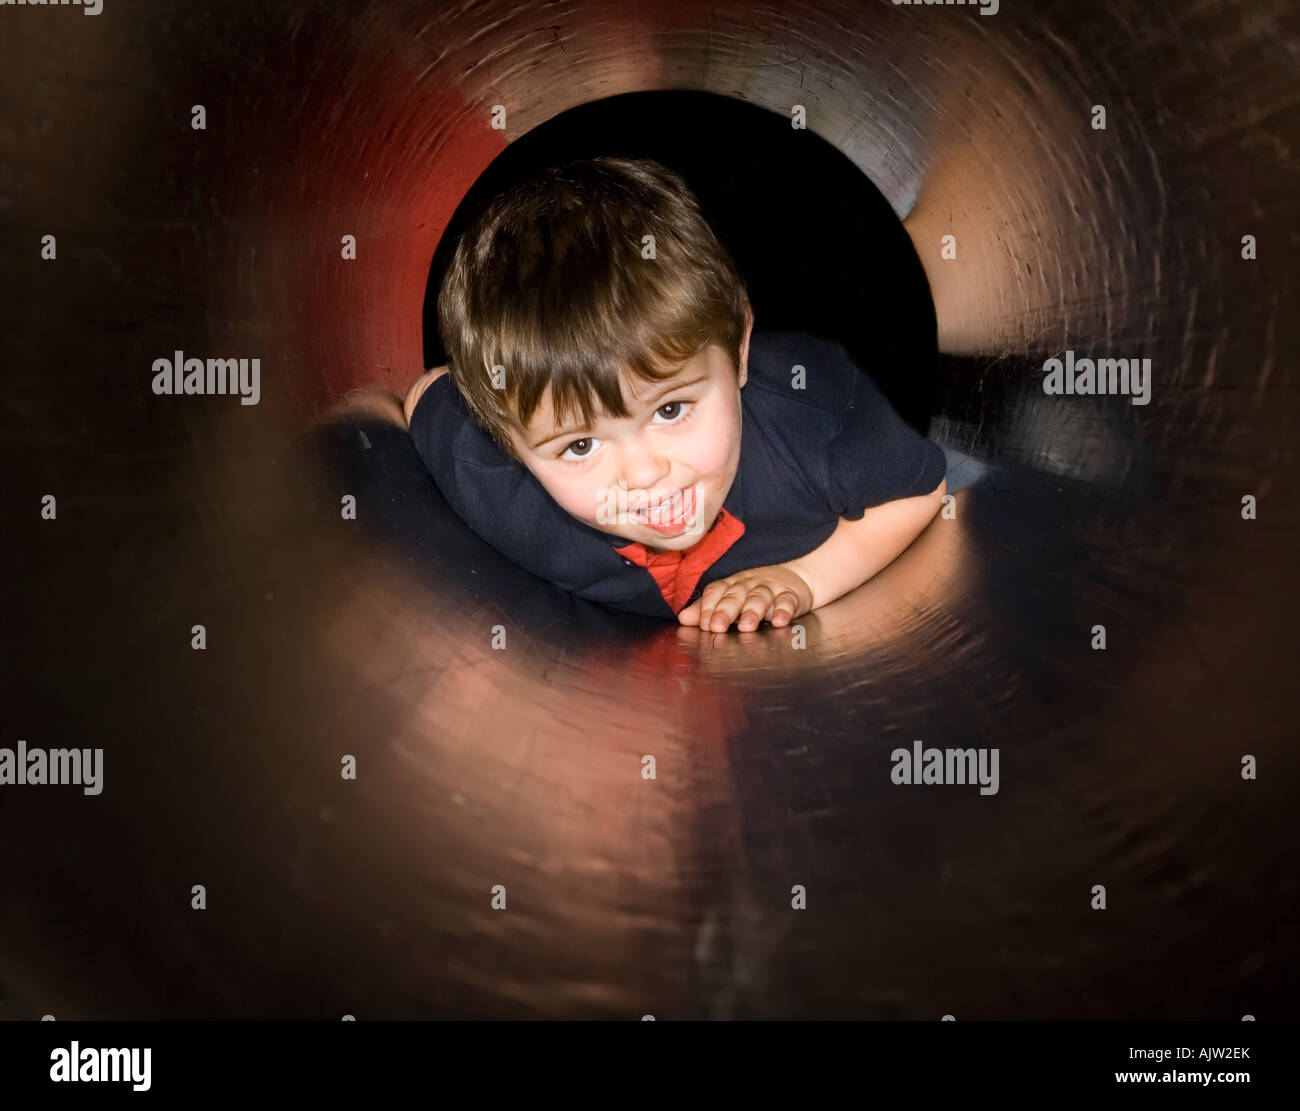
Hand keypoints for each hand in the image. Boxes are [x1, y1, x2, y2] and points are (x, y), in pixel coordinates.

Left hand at [677, 565, 813, 631]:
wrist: (799, 578)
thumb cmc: (758, 591)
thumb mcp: (732, 597)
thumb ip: (708, 608)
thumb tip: (683, 619)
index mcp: (732, 584)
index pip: (716, 591)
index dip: (708, 606)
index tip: (703, 624)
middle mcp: (749, 584)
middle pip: (736, 594)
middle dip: (725, 611)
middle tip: (717, 627)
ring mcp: (771, 588)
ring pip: (760, 597)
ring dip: (752, 611)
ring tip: (746, 626)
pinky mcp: (791, 595)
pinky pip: (787, 601)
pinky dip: (783, 610)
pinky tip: (779, 621)